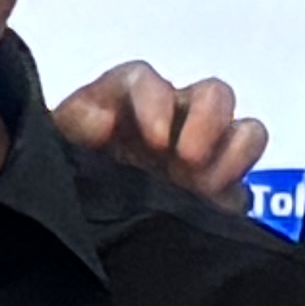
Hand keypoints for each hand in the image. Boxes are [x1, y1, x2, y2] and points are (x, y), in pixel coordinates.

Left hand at [48, 61, 271, 205]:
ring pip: (242, 126)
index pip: (143, 81)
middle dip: (206, 121)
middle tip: (186, 160)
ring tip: (204, 185)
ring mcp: (203, 151)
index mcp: (124, 101)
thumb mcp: (57, 145)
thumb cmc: (64, 170)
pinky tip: (214, 200)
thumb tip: (102, 120)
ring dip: (232, 150)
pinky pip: (247, 172)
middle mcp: (172, 118)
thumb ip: (75, 126)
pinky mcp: (222, 186)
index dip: (153, 100)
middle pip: (210, 94)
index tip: (153, 138)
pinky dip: (239, 176)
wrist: (71, 224)